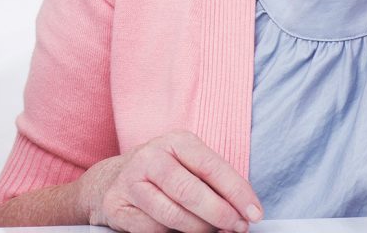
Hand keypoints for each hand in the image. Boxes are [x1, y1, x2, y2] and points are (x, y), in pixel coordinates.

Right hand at [77, 131, 261, 232]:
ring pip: (171, 215)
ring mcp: (130, 182)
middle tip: (236, 228)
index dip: (236, 192)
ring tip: (210, 231)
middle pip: (189, 191)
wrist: (112, 181)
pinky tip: (179, 231)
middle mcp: (150, 157)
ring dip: (198, 230)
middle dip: (219, 214)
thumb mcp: (189, 167)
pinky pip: (152, 230)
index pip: (211, 166)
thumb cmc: (164, 176)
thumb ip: (214, 185)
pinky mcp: (117, 207)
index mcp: (175, 142)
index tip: (254, 214)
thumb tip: (242, 213)